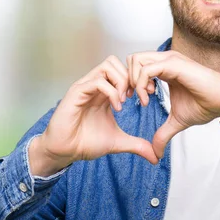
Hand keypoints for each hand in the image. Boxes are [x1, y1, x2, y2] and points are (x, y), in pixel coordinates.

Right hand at [29, 56, 158, 176]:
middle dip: (132, 77)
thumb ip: (137, 144)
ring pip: (108, 66)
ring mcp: (85, 87)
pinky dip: (111, 92)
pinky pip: (97, 81)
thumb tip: (155, 156)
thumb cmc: (85, 143)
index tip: (146, 96)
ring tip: (125, 101)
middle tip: (138, 96)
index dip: (138, 80)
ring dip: (122, 82)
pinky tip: (116, 107)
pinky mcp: (76, 93)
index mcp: (105, 92)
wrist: (64, 152)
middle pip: (116, 62)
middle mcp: (95, 86)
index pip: (123, 70)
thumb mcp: (118, 142)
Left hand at [127, 51, 219, 158]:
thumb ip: (164, 133)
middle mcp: (166, 60)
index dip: (130, 83)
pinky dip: (140, 85)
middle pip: (132, 59)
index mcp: (166, 68)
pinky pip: (146, 69)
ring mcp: (170, 60)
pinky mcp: (174, 65)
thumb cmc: (207, 105)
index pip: (137, 65)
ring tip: (141, 99)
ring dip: (132, 81)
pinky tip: (147, 99)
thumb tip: (156, 154)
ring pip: (136, 60)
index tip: (135, 102)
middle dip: (126, 80)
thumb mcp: (178, 121)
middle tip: (131, 99)